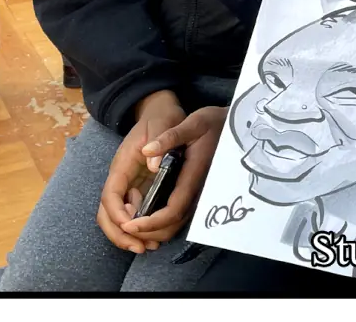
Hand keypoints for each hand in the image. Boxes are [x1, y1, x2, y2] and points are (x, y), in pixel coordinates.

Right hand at [97, 90, 184, 252]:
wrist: (160, 110)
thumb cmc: (161, 116)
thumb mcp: (163, 122)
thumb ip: (161, 140)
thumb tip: (155, 165)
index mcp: (122, 165)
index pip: (110, 195)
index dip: (118, 213)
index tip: (132, 226)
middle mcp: (120, 177)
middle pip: (107, 213)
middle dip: (119, 233)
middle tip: (140, 247)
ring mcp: (128, 184)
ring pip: (117, 216)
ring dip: (129, 234)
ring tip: (149, 246)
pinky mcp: (138, 187)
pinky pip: (132, 213)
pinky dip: (139, 226)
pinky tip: (156, 234)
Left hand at [119, 106, 227, 243]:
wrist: (231, 124)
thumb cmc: (212, 123)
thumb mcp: (193, 123)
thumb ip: (170, 136)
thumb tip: (147, 151)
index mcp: (193, 175)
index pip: (173, 209)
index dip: (151, 222)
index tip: (128, 225)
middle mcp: (197, 190)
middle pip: (173, 224)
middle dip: (148, 232)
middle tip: (123, 226)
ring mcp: (197, 192)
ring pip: (175, 223)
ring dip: (152, 229)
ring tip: (128, 222)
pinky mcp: (194, 191)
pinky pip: (176, 214)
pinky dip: (158, 221)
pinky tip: (142, 212)